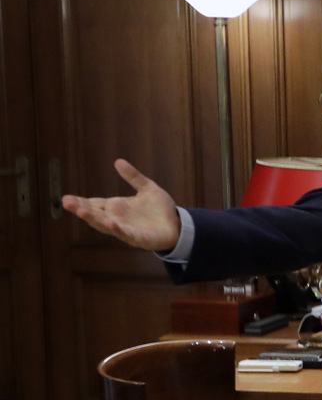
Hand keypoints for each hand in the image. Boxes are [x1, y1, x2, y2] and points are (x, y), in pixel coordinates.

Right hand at [61, 159, 181, 251]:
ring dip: (94, 219)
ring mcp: (125, 229)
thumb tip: (118, 161)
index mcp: (116, 207)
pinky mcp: (138, 238)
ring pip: (105, 225)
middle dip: (80, 209)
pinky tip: (110, 223)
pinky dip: (117, 229)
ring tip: (82, 212)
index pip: (94, 203)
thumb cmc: (160, 209)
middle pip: (94, 214)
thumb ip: (133, 177)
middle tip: (65, 202)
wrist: (178, 225)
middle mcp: (117, 218)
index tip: (65, 198)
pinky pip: (125, 234)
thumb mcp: (147, 188)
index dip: (80, 201)